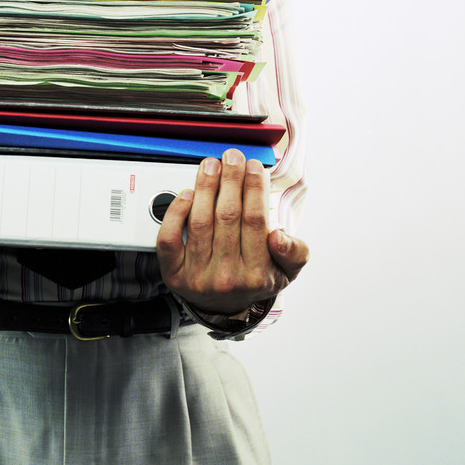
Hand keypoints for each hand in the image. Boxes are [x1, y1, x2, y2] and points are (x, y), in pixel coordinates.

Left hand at [156, 148, 308, 315]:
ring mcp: (198, 276)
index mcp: (257, 275)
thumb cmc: (255, 280)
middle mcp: (226, 277)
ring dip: (205, 187)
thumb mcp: (286, 272)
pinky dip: (176, 213)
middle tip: (232, 157)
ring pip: (200, 222)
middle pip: (227, 216)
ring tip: (211, 165)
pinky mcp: (174, 273)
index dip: (254, 188)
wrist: (224, 307)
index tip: (253, 167)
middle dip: (230, 180)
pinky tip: (187, 193)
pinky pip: (170, 239)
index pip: (255, 221)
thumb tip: (279, 235)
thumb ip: (295, 253)